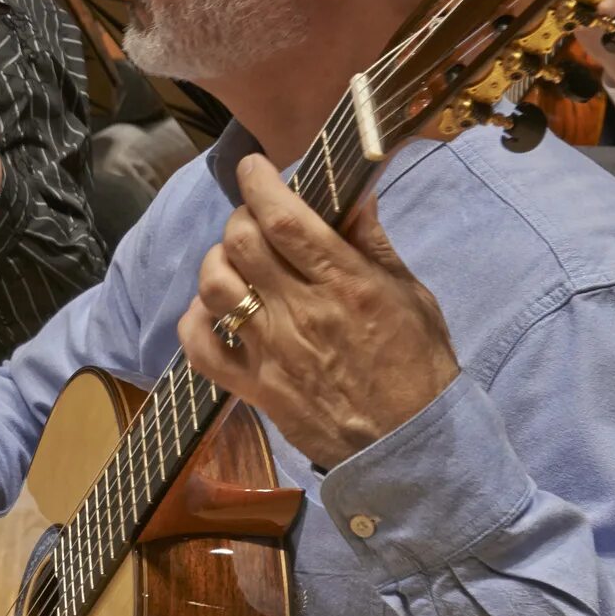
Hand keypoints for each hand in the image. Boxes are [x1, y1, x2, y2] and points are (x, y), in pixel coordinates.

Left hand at [177, 154, 460, 469]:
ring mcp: (273, 351)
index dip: (260, 183)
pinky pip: (201, 348)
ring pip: (215, 287)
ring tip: (235, 263)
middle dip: (240, 218)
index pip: (286, 219)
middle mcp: (303, 312)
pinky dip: (194, 322)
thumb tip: (353, 192)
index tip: (254, 167)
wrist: (414, 448)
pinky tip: (211, 311)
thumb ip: (373, 244)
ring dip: (216, 263)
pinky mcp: (255, 388)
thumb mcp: (412, 296)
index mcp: (346, 284)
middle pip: (242, 243)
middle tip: (254, 221)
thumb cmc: (420, 366)